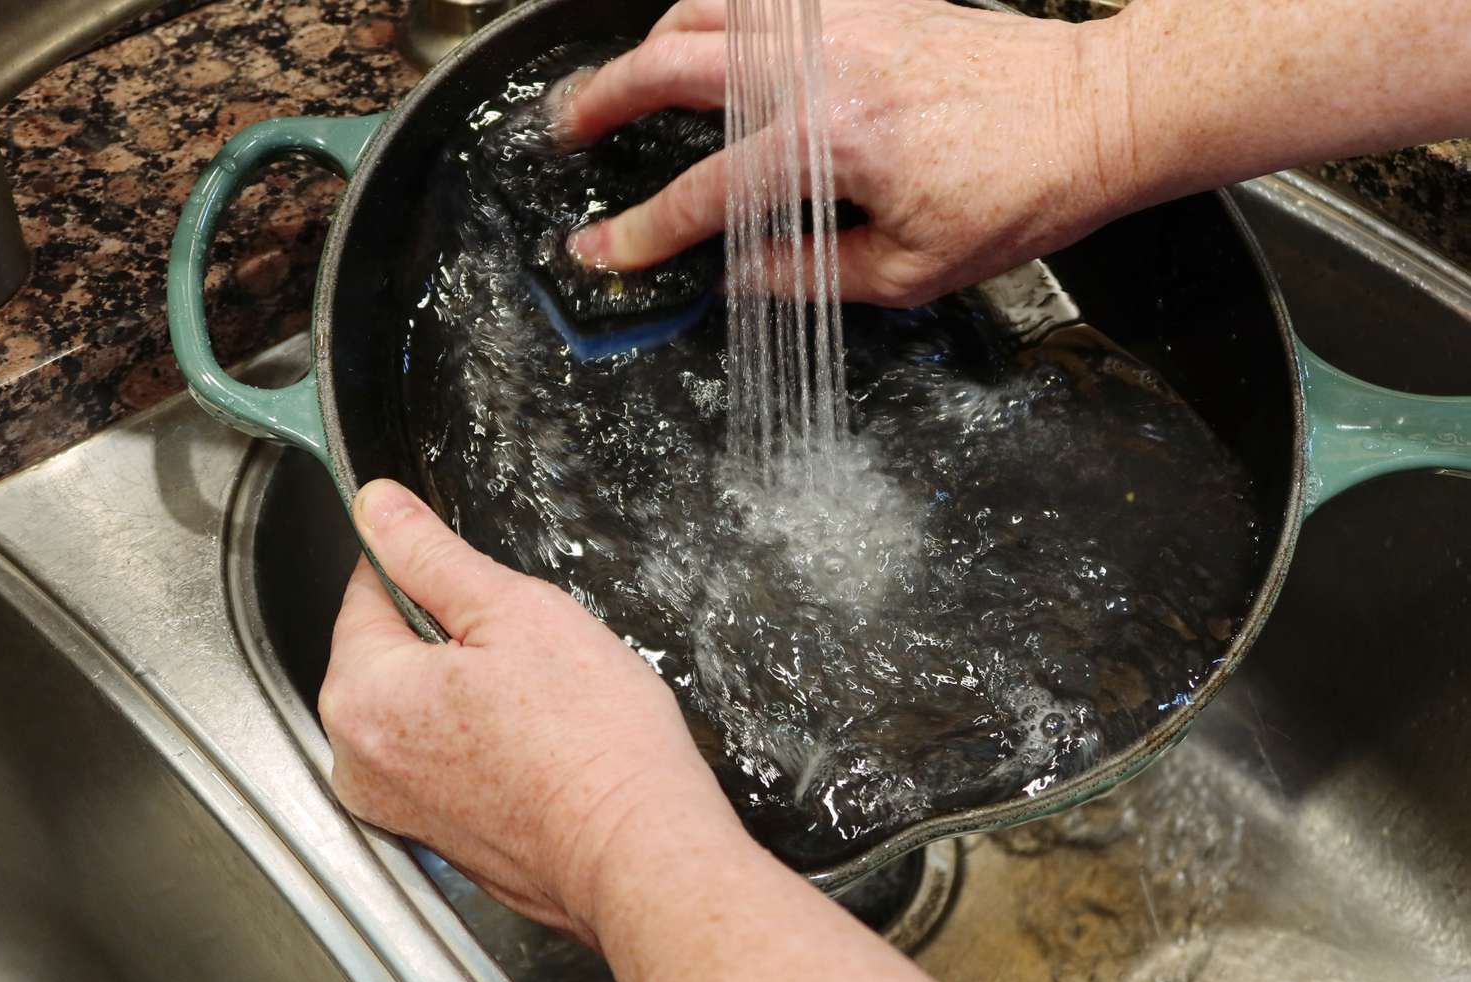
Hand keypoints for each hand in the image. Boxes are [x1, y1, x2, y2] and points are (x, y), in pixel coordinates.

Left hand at [319, 479, 737, 943]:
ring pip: (418, 704)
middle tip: (526, 650)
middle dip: (452, 635)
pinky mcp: (432, 835)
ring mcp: (393, 805)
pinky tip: (533, 744)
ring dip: (466, 688)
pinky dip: (476, 740)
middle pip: (389, 652)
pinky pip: (440, 756)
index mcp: (362, 693)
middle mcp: (357, 759)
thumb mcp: (514, 610)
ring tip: (537, 702)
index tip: (477, 581)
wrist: (636, 850)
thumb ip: (431, 553)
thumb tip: (378, 506)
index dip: (428, 570)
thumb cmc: (591, 743)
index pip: (366, 591)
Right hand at [559, 0, 1137, 306]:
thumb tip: (744, 273)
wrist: (1096, 115)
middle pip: (677, 66)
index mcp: (831, 144)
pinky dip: (723, 8)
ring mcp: (843, 20)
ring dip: (655, 38)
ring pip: (713, 7)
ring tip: (629, 76)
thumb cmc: (1021, 194)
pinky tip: (712, 36)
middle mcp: (823, 67)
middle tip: (567, 125)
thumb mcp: (918, 270)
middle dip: (604, 97)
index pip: (708, 193)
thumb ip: (816, 274)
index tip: (601, 249)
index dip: (643, 228)